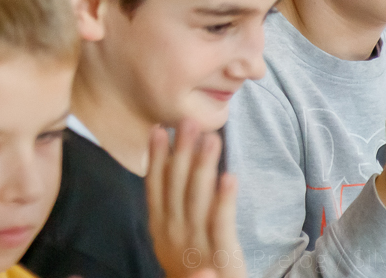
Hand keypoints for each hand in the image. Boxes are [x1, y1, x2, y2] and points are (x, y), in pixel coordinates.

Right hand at [147, 122, 246, 277]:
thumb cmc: (186, 264)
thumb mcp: (168, 234)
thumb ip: (168, 203)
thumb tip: (169, 162)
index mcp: (159, 224)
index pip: (155, 184)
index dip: (156, 156)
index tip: (158, 129)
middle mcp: (173, 230)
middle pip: (177, 185)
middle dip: (182, 151)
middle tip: (188, 121)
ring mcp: (197, 242)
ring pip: (199, 197)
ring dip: (204, 166)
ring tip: (212, 139)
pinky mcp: (222, 254)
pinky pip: (222, 223)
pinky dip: (225, 199)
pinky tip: (229, 176)